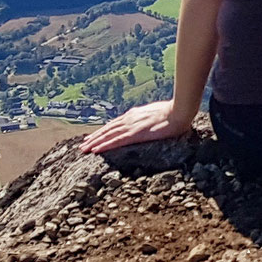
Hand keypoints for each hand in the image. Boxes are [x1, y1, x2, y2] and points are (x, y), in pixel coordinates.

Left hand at [80, 101, 195, 154]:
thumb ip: (148, 117)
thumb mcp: (158, 113)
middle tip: (82, 145)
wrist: (180, 110)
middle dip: (94, 137)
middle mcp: (129, 119)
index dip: (102, 131)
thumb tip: (147, 121)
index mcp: (134, 114)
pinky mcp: (135, 134)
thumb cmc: (174, 112)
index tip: (93, 136)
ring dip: (94, 142)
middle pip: (107, 130)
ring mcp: (131, 126)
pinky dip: (104, 145)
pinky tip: (95, 150)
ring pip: (108, 135)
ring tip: (83, 149)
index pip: (114, 124)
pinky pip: (116, 141)